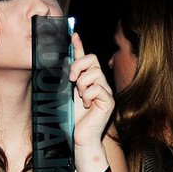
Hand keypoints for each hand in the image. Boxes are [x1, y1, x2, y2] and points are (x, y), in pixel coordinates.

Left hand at [69, 32, 113, 149]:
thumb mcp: (66, 93)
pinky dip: (88, 96)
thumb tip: (63, 62)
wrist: (79, 136)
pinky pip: (97, 88)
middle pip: (92, 59)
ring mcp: (106, 91)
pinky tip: (87, 106)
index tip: (73, 35)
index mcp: (89, 79)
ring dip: (82, 86)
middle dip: (78, 66)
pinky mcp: (109, 101)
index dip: (79, 45)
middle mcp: (100, 82)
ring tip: (81, 98)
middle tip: (72, 80)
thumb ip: (68, 79)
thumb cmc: (72, 117)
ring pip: (93, 74)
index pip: (86, 58)